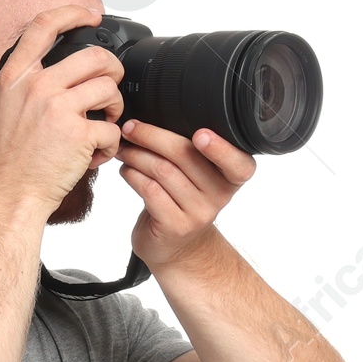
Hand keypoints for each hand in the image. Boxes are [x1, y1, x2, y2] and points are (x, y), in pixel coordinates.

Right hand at [0, 5, 124, 218]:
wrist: (7, 195)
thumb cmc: (2, 161)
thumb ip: (14, 84)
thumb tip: (31, 67)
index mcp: (16, 78)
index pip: (44, 26)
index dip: (72, 14)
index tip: (89, 16)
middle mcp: (37, 87)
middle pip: (93, 56)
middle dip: (111, 70)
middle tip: (111, 85)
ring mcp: (58, 109)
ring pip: (108, 88)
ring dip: (115, 107)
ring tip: (106, 123)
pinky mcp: (79, 134)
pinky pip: (111, 129)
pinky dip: (110, 144)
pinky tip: (98, 154)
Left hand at [115, 121, 255, 270]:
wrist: (177, 248)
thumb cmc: (183, 202)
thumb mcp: (198, 176)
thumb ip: (191, 151)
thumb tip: (157, 113)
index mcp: (232, 177)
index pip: (238, 163)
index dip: (220, 149)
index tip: (200, 135)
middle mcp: (220, 196)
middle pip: (186, 156)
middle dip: (153, 136)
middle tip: (132, 127)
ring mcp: (198, 213)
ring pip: (163, 171)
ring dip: (137, 155)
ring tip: (124, 148)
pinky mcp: (175, 226)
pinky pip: (150, 191)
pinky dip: (133, 175)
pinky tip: (127, 170)